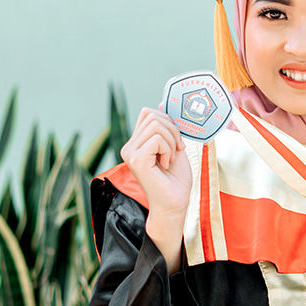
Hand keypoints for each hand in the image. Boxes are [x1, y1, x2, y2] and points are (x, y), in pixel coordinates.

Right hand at [120, 108, 192, 270]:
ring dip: (172, 141)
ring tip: (170, 159)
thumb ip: (168, 127)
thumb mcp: (174, 146)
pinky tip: (166, 165)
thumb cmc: (175, 180)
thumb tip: (162, 102)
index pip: (148, 112)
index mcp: (136, 142)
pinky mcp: (136, 159)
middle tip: (176, 151)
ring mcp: (129, 152)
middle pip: (153, 115)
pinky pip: (158, 138)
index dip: (168, 121)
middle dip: (173, 130)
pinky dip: (169, 150)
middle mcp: (129, 146)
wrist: (175, 204)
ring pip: (157, 125)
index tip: (177, 142)